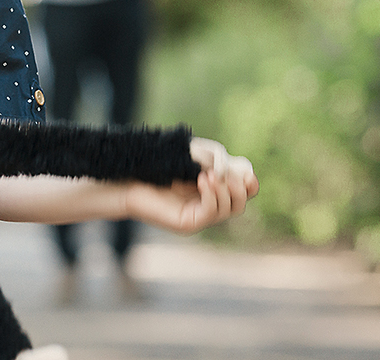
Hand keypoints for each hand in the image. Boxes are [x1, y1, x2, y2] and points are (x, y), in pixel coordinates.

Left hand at [125, 138, 258, 234]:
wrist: (130, 178)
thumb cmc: (160, 164)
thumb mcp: (194, 157)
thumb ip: (218, 161)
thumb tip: (237, 173)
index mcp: (213, 188)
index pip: (244, 189)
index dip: (250, 181)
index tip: (245, 171)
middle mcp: (209, 204)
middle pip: (241, 202)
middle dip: (240, 187)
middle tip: (226, 173)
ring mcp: (200, 216)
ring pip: (230, 209)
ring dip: (225, 190)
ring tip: (208, 175)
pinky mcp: (189, 223)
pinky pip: (211, 213)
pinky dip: (212, 196)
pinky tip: (202, 180)